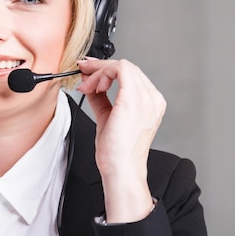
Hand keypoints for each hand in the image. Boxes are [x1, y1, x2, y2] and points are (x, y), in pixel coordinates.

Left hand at [76, 58, 165, 222]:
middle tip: (82, 73)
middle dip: (100, 68)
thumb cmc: (116, 153)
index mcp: (149, 104)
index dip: (107, 70)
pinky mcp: (134, 100)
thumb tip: (91, 86)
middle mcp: (152, 99)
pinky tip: (93, 86)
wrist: (120, 169)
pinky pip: (120, 70)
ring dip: (99, 72)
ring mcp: (146, 98)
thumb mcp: (107, 118)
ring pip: (122, 66)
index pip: (130, 75)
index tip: (89, 72)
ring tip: (86, 85)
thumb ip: (101, 100)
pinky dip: (103, 74)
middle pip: (127, 68)